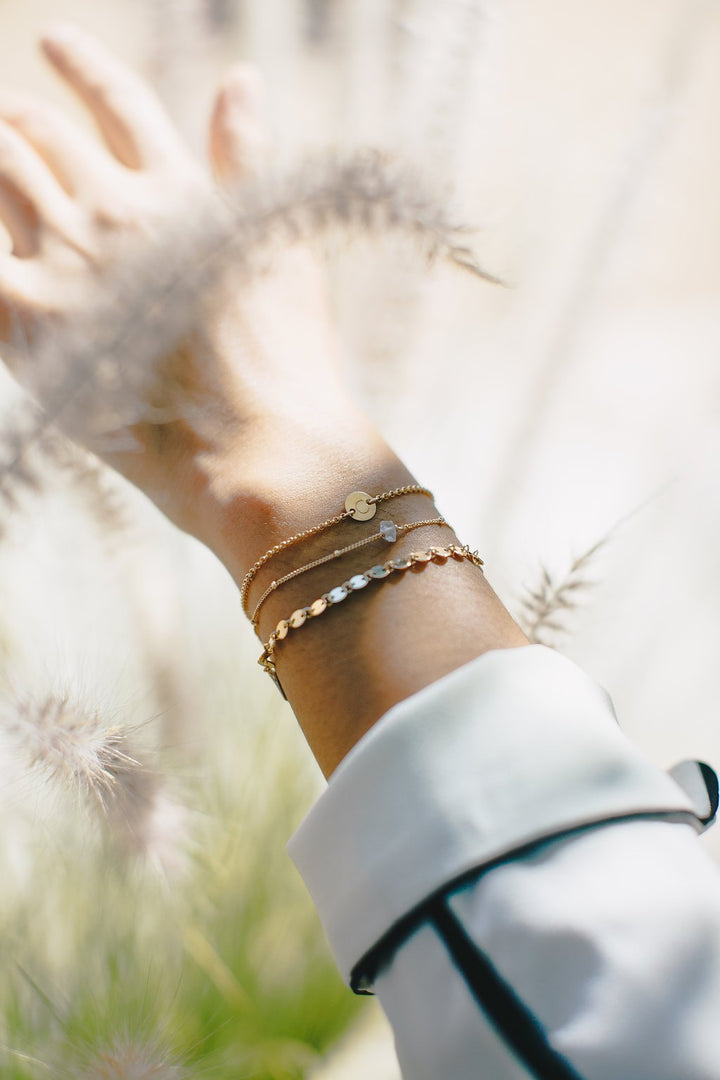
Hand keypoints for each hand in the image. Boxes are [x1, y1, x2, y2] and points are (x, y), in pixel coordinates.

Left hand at [0, 24, 368, 564]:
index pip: (117, 101)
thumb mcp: (278, 244)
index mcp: (177, 188)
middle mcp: (113, 210)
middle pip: (43, 138)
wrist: (257, 446)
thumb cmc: (283, 357)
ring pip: (2, 183)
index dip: (81, 66)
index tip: (54, 42)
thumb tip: (241, 78)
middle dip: (24, 124)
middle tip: (15, 124)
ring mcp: (65, 262)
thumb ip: (245, 159)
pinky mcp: (29, 322)